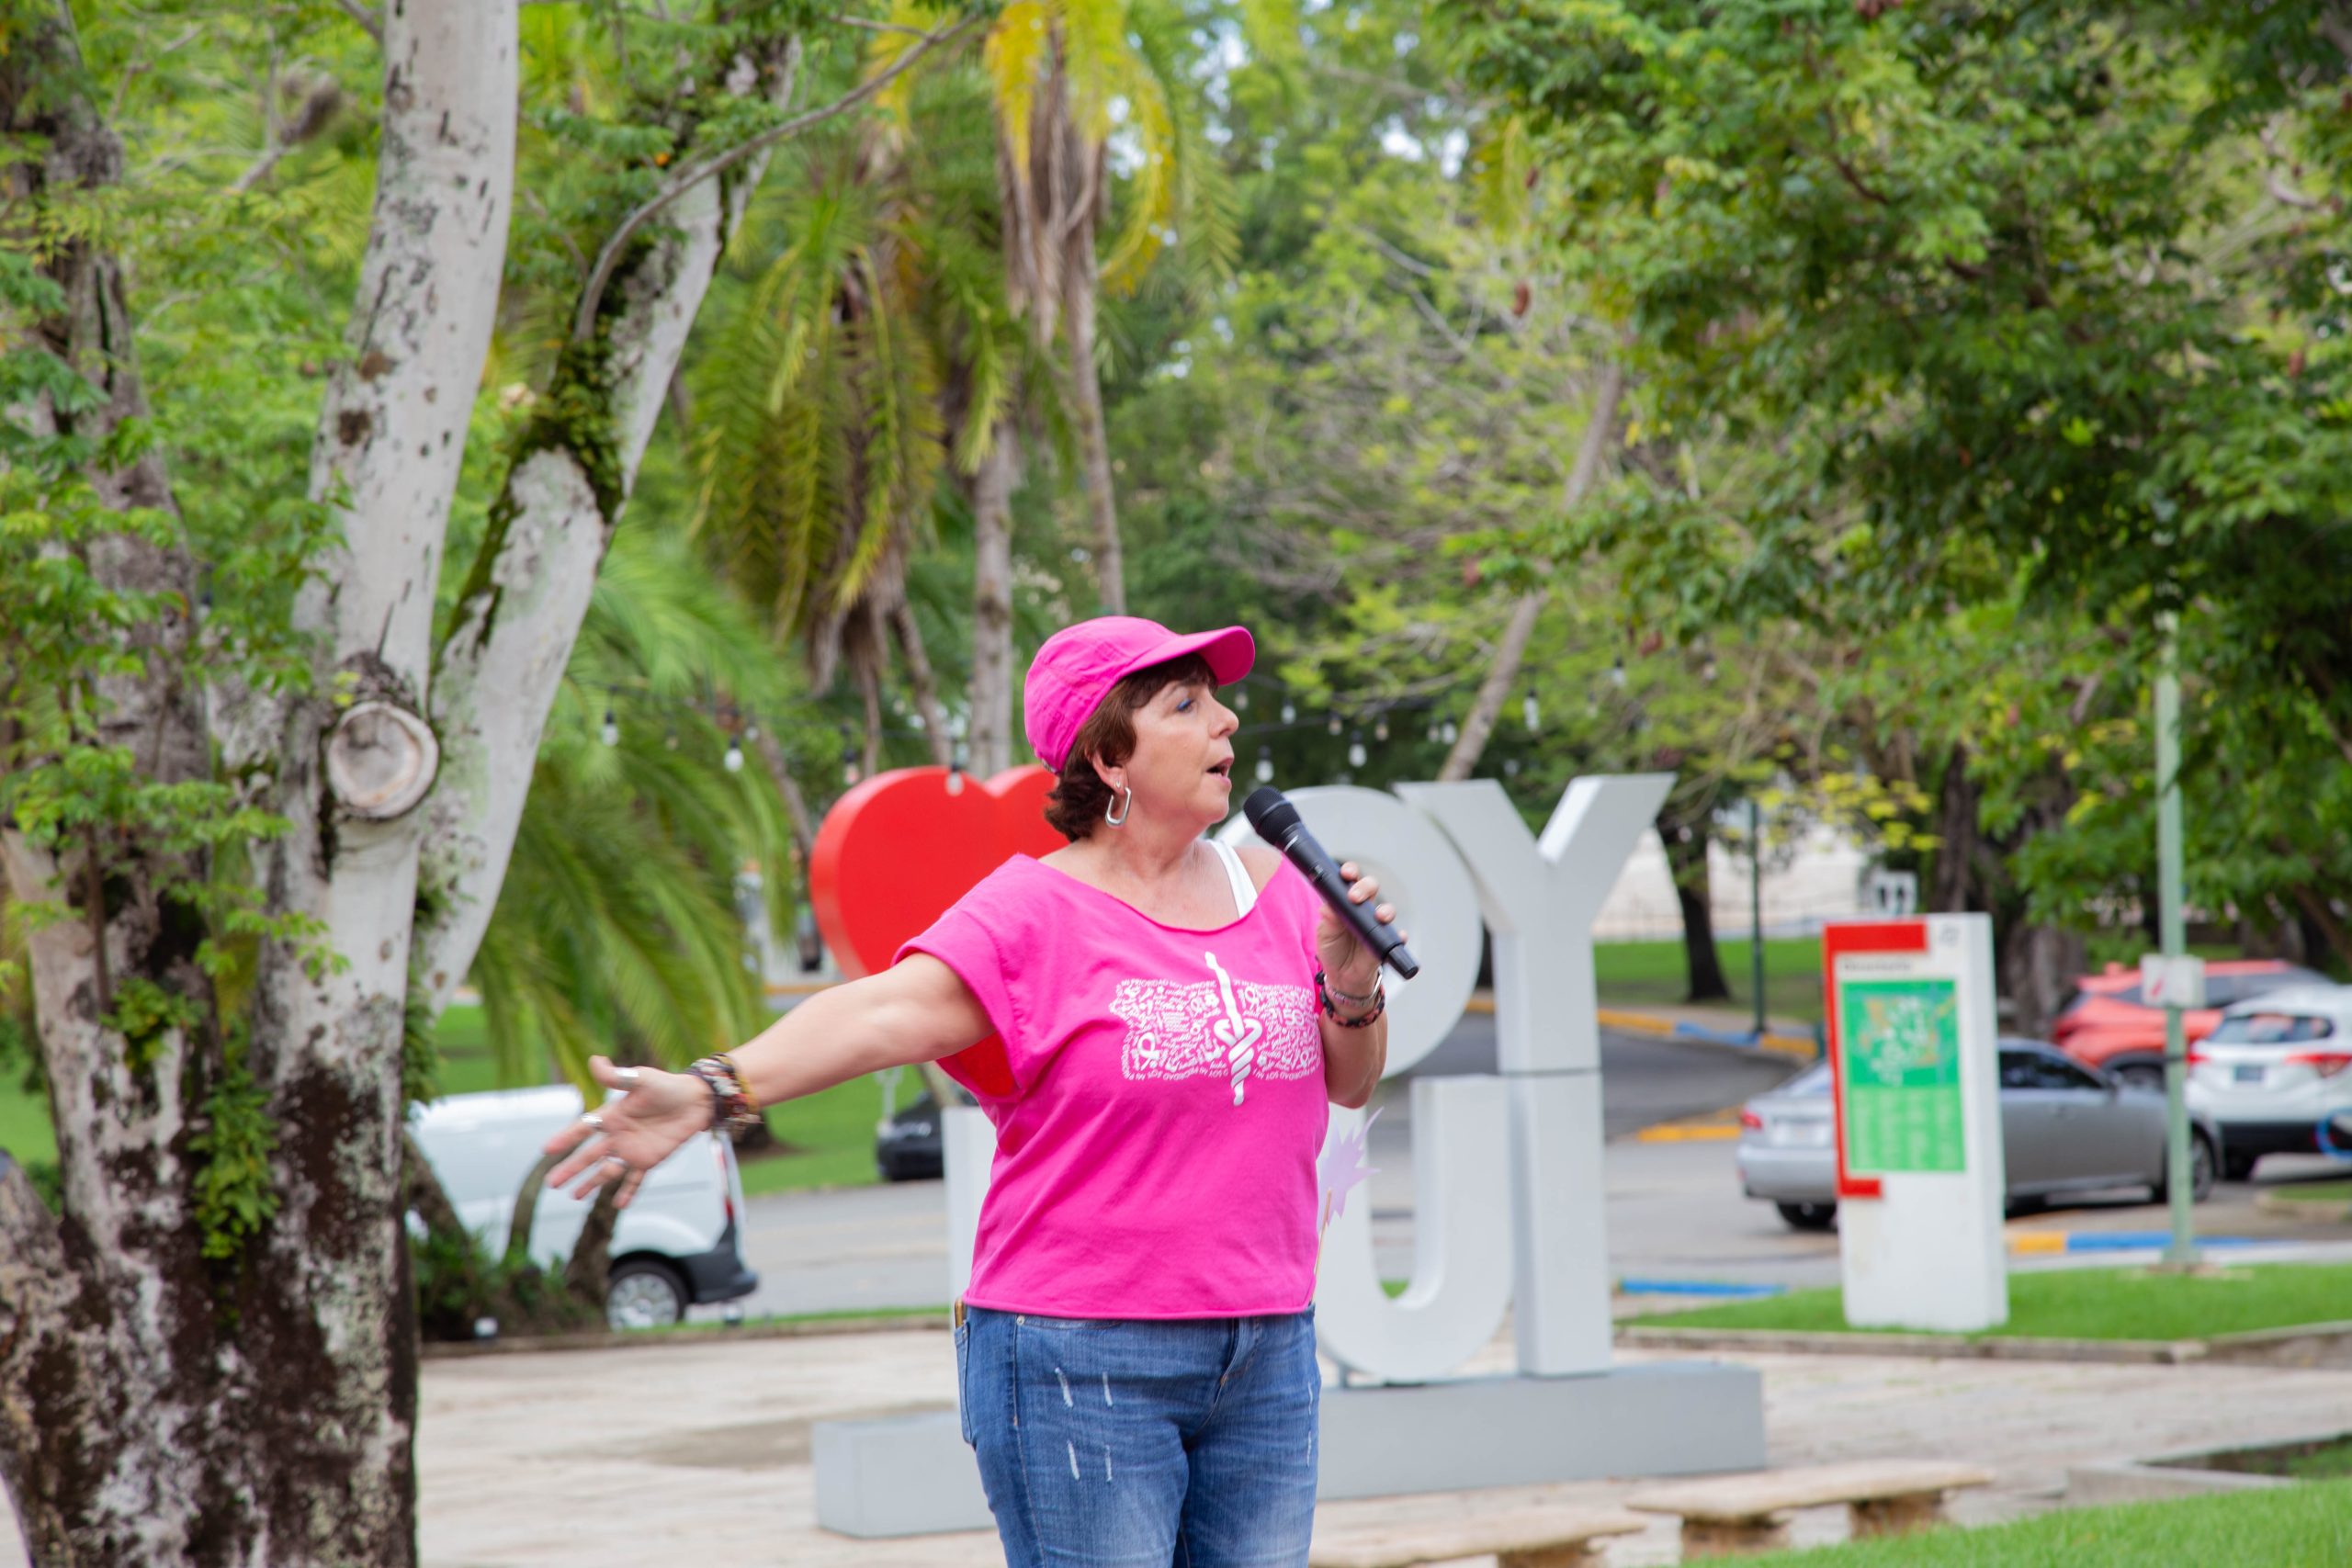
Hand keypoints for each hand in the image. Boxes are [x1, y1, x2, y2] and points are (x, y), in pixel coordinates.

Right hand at [540, 1056, 714, 1207]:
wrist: (695, 1100)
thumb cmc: (666, 1086)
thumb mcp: (640, 1079)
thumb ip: (617, 1076)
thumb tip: (595, 1060)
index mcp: (612, 1116)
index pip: (583, 1128)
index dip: (566, 1138)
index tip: (547, 1150)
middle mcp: (618, 1136)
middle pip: (589, 1156)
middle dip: (570, 1169)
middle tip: (551, 1183)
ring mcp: (633, 1150)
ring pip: (607, 1171)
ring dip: (591, 1183)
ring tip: (575, 1196)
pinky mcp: (650, 1160)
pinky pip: (636, 1179)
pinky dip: (628, 1191)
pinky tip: (619, 1205)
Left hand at [1315, 862, 1402, 1000]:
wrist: (1342, 977)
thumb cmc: (1333, 949)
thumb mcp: (1325, 934)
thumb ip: (1328, 920)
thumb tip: (1328, 907)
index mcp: (1346, 901)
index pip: (1350, 880)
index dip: (1350, 872)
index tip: (1346, 873)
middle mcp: (1363, 908)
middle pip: (1371, 887)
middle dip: (1365, 886)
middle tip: (1356, 897)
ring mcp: (1377, 923)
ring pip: (1387, 909)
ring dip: (1386, 910)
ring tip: (1380, 917)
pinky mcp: (1386, 941)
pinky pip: (1398, 935)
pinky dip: (1400, 935)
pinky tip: (1398, 936)